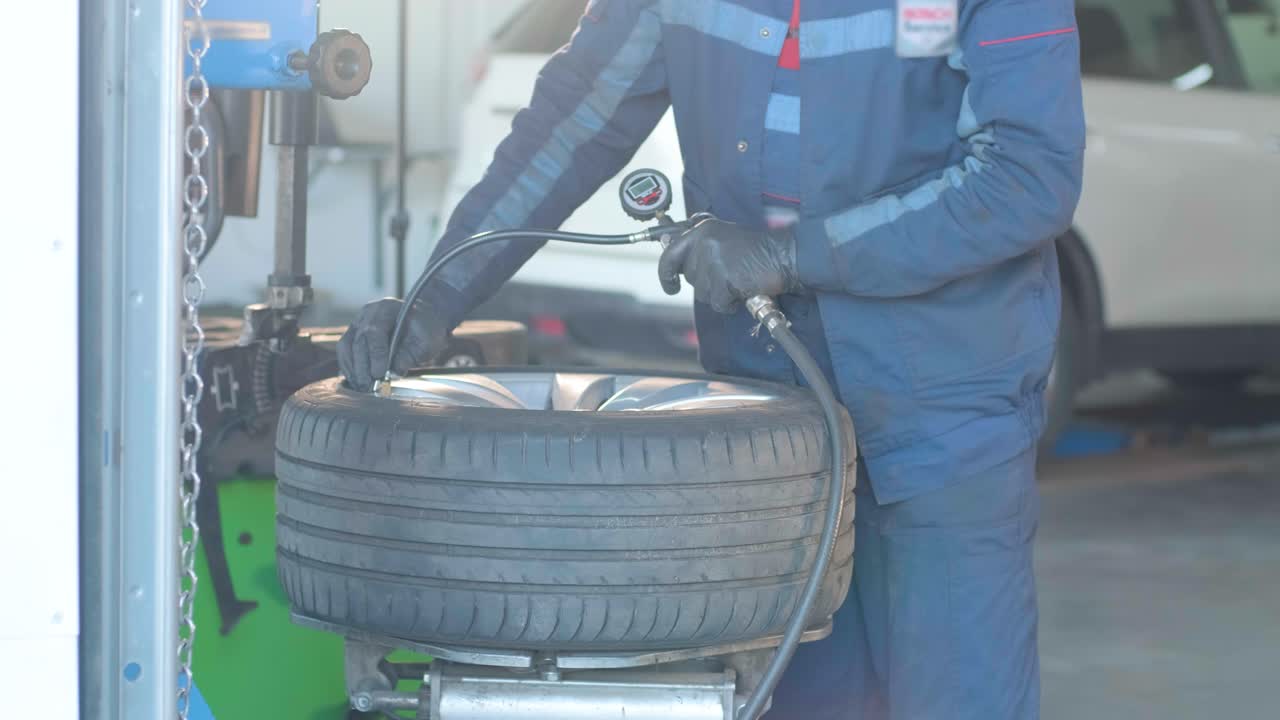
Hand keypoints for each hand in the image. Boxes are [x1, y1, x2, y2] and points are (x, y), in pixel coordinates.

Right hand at [337, 298, 449, 390]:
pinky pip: (345, 352)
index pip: (374, 331)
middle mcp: (368, 313)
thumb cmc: (426, 330)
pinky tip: (356, 382)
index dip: (376, 355)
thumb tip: (394, 371)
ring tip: (361, 387)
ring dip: (352, 369)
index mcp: (387, 309)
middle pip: (358, 340)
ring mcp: (358, 323)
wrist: (422, 321)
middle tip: (368, 386)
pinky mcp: (353, 335)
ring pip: (346, 346)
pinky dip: (349, 368)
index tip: (379, 374)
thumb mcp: (426, 341)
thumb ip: (411, 354)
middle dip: (362, 366)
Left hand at [657, 217, 800, 312]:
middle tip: (728, 276)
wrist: (783, 256)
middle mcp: (704, 243)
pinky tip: (742, 291)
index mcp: (702, 230)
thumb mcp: (723, 238)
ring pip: (702, 293)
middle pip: (690, 277)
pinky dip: (730, 303)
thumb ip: (700, 247)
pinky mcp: (724, 279)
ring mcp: (713, 261)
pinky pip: (718, 303)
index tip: (669, 285)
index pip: (670, 254)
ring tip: (738, 280)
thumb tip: (674, 262)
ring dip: (719, 294)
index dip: (666, 273)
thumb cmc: (757, 250)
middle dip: (706, 283)